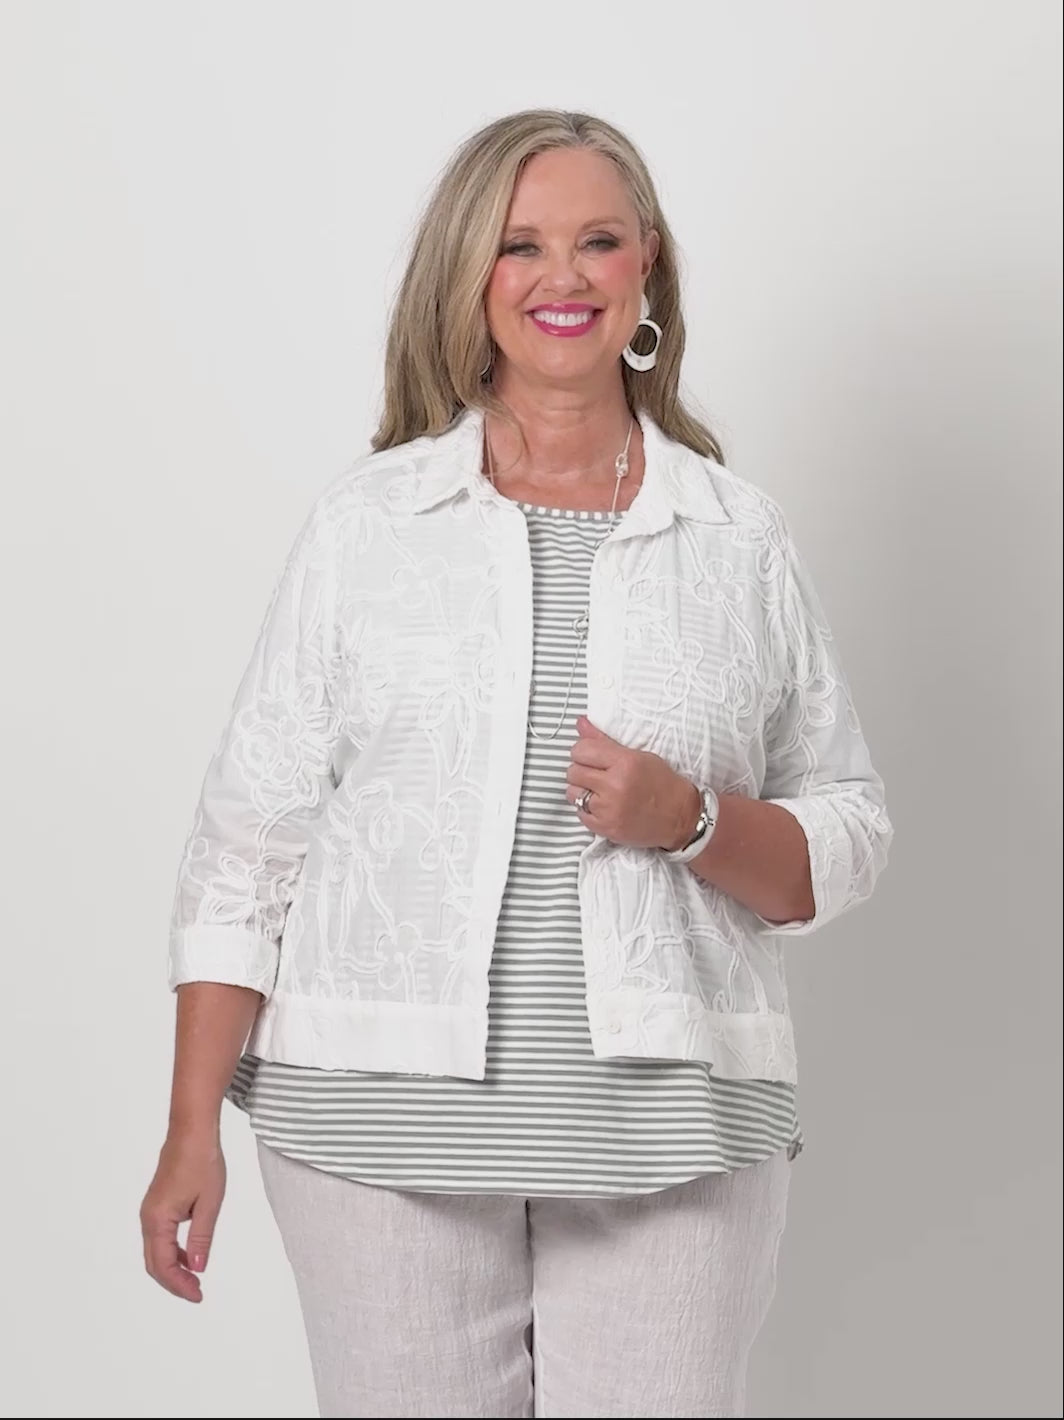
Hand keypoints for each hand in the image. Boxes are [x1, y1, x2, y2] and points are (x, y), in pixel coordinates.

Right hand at [140, 1131, 226, 1302]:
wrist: (192, 1132)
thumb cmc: (202, 1162)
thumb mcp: (209, 1202)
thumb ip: (201, 1237)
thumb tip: (198, 1268)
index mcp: (158, 1219)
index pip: (163, 1265)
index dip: (179, 1285)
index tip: (198, 1295)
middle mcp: (148, 1218)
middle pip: (154, 1262)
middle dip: (174, 1282)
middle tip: (196, 1292)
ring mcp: (150, 1211)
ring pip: (156, 1251)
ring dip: (173, 1268)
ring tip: (195, 1278)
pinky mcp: (157, 1204)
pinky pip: (160, 1237)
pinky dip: (173, 1251)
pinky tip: (191, 1254)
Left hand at [566, 715, 700, 850]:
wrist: (681, 818)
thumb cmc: (662, 784)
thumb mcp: (638, 755)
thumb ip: (605, 741)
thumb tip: (580, 723)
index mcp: (625, 762)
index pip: (581, 750)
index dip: (583, 752)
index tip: (590, 757)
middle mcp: (615, 785)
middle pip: (573, 771)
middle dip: (582, 771)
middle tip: (597, 775)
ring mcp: (609, 809)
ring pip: (572, 793)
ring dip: (582, 790)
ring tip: (599, 791)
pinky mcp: (606, 828)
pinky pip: (580, 813)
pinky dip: (587, 809)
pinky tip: (603, 806)